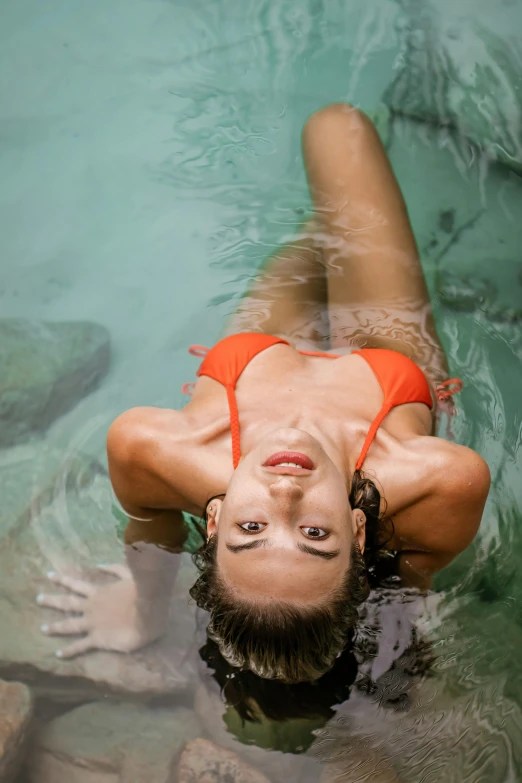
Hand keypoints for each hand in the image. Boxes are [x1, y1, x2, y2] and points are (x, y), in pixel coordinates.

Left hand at [36, 565, 166, 658]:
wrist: (147, 611)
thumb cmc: (140, 592)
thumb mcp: (128, 574)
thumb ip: (115, 569)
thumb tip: (99, 564)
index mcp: (99, 592)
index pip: (77, 584)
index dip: (63, 580)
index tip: (50, 575)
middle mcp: (91, 607)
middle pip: (67, 603)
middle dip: (52, 600)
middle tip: (38, 599)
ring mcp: (93, 623)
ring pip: (69, 625)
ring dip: (55, 627)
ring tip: (43, 629)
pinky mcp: (98, 639)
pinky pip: (80, 646)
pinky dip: (69, 651)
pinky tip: (58, 654)